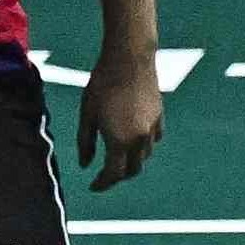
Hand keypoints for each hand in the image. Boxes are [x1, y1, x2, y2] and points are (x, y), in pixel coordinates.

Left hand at [79, 45, 165, 190]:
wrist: (129, 57)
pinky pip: (154, 139)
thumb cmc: (103, 84)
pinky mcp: (160, 116)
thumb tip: (85, 165)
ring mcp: (152, 128)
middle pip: (132, 170)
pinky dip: (144, 145)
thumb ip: (85, 142)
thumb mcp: (87, 114)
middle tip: (105, 175)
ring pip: (144, 156)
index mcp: (119, 142)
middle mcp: (139, 140)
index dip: (102, 184)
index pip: (113, 174)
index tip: (93, 186)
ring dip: (132, 161)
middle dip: (118, 176)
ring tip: (118, 157)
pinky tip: (135, 139)